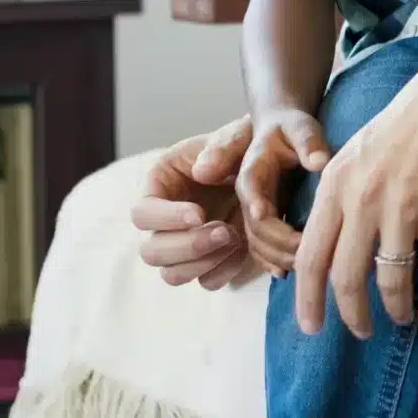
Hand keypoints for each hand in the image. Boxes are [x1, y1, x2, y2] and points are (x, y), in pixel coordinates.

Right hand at [131, 117, 261, 289]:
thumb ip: (222, 147)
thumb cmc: (248, 146)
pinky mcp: (209, 261)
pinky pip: (207, 281)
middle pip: (151, 252)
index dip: (166, 218)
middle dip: (188, 246)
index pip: (142, 213)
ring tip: (236, 237)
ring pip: (173, 275)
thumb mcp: (238, 136)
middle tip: (225, 231)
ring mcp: (185, 245)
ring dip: (204, 263)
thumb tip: (201, 171)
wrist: (275, 169)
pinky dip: (225, 270)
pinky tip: (245, 248)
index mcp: (160, 185)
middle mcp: (165, 220)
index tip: (199, 214)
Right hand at [235, 107, 331, 276]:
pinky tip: (291, 272)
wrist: (282, 131)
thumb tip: (320, 162)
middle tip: (309, 252)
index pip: (253, 197)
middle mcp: (248, 197)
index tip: (288, 233)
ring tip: (307, 265)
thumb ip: (308, 142)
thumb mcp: (300, 127)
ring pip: (256, 244)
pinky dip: (273, 262)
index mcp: (252, 172)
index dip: (266, 216)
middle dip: (279, 244)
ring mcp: (253, 212)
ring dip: (277, 258)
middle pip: (254, 229)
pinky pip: (260, 249)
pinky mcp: (262, 223)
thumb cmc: (292, 128)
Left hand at [292, 39, 417, 337]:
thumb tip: (327, 243)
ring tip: (401, 318)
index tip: (311, 326)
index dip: (308, 300)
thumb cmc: (406, 123)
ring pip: (390, 281)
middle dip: (351, 316)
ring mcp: (403, 206)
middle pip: (345, 279)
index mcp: (335, 185)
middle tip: (360, 331)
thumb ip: (339, 197)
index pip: (310, 257)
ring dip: (395, 309)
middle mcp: (363, 199)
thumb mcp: (356, 154)